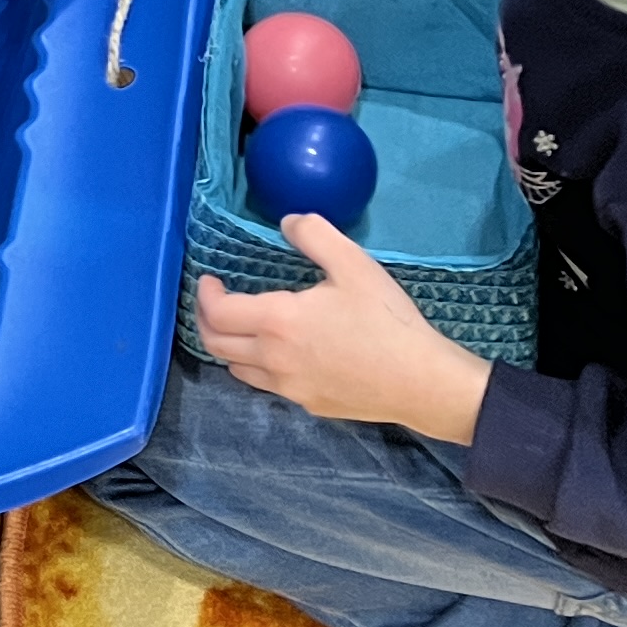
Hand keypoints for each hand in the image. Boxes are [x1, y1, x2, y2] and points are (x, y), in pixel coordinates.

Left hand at [197, 216, 491, 439]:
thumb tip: (287, 222)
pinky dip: (256, 366)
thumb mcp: (354, 265)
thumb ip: (315, 235)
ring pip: (237, 369)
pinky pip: (267, 385)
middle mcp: (273, 360)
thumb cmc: (387, 321)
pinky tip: (278, 352)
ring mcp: (289, 387)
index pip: (217, 313)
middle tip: (215, 301)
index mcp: (278, 322)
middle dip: (206, 319)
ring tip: (241, 325)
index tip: (210, 280)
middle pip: (215, 344)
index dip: (205, 295)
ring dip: (229, 345)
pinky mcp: (307, 404)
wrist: (422, 382)